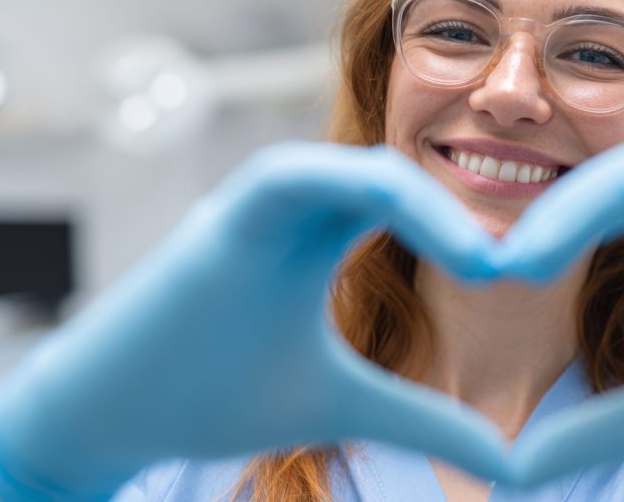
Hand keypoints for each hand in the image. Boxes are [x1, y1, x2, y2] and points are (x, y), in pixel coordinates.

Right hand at [0, 142, 507, 500]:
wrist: (109, 413)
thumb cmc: (213, 399)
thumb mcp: (342, 407)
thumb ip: (422, 419)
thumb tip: (508, 457)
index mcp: (320, 237)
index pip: (407, 205)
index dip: (462, 232)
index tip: (513, 280)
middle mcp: (289, 211)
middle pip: (388, 176)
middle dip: (454, 210)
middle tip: (515, 264)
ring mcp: (249, 209)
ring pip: (345, 166)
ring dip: (415, 197)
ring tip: (477, 258)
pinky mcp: (215, 221)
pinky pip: (290, 176)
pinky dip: (347, 187)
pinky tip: (399, 219)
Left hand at [499, 133, 623, 496]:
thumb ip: (594, 430)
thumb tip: (515, 467)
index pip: (606, 203)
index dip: (549, 229)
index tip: (496, 276)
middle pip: (618, 176)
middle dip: (554, 210)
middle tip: (503, 266)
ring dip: (584, 200)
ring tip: (527, 260)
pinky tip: (612, 218)